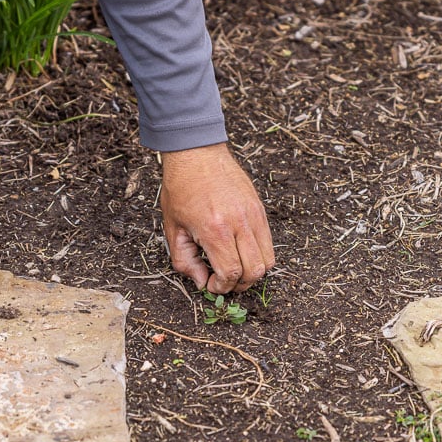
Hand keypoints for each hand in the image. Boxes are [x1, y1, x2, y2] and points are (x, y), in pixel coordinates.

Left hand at [160, 143, 274, 293]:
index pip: (231, 272)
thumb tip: (202, 282)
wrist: (196, 154)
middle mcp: (239, 223)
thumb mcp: (172, 229)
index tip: (211, 285)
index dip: (222, 287)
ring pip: (268, 259)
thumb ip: (185, 261)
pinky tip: (239, 251)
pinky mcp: (260, 209)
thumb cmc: (181, 188)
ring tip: (234, 268)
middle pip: (254, 270)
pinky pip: (268, 242)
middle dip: (239, 284)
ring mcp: (253, 215)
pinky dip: (258, 254)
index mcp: (215, 229)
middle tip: (224, 280)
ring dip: (252, 271)